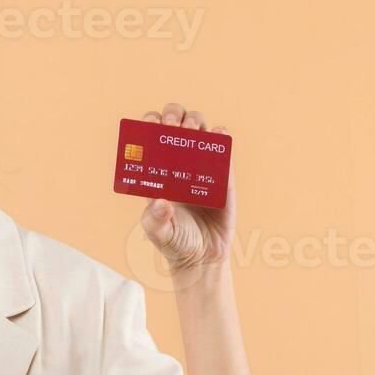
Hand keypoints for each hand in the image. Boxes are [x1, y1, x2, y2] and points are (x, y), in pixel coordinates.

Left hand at [134, 103, 235, 276]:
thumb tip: (160, 202)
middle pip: (176, 125)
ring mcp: (203, 167)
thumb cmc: (176, 243)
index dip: (150, 124)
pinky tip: (217, 134)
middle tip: (172, 127)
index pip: (151, 138)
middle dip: (172, 116)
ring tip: (191, 131)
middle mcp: (179, 164)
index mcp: (158, 171)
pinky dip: (221, 136)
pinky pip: (223, 150)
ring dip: (195, 121)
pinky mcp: (224, 176)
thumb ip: (155, 220)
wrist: (204, 258)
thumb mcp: (159, 233)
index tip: (151, 123)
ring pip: (199, 130)